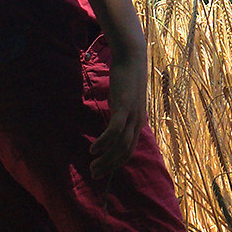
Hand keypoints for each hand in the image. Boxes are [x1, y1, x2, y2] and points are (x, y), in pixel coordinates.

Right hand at [91, 49, 149, 181]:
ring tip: (92, 166)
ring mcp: (132, 115)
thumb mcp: (123, 102)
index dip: (115, 164)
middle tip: (94, 174)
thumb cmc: (126, 80)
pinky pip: (115, 130)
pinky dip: (104, 142)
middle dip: (109, 166)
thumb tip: (111, 127)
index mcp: (138, 122)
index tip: (102, 171)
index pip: (129, 150)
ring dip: (106, 159)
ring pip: (121, 145)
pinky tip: (93, 149)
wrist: (132, 58)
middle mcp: (138, 122)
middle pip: (125, 152)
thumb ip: (119, 115)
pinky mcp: (124, 107)